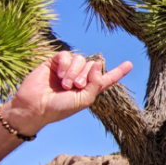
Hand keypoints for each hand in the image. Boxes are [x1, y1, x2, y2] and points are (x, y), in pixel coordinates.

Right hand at [1, 52, 132, 134]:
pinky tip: (59, 75)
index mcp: (89, 89)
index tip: (130, 64)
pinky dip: (65, 65)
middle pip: (93, 66)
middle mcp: (80, 77)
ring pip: (80, 60)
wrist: (35, 107)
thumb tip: (99, 62)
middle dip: (86, 75)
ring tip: (65, 84)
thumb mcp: (83, 100)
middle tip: (75, 86)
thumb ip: (96, 83)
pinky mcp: (55, 63)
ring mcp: (67, 69)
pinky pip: (67, 56)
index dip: (118, 71)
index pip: (106, 78)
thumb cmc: (59, 108)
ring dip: (75, 72)